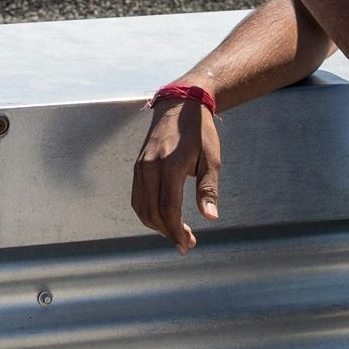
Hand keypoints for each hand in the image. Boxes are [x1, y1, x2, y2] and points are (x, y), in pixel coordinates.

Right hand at [130, 96, 221, 252]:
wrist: (180, 104)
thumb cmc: (200, 133)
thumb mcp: (211, 160)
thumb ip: (208, 189)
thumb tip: (210, 217)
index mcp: (170, 165)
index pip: (168, 208)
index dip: (176, 231)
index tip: (187, 245)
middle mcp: (150, 167)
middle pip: (152, 212)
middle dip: (168, 232)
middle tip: (186, 243)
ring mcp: (141, 166)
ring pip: (141, 207)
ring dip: (156, 225)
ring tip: (176, 232)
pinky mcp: (138, 165)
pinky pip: (137, 196)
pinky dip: (147, 212)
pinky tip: (163, 217)